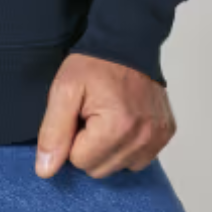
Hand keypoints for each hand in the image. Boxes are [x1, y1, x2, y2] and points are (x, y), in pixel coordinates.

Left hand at [34, 52, 175, 179]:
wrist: (127, 41)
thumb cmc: (94, 64)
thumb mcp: (64, 90)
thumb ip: (53, 132)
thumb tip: (45, 171)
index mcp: (116, 127)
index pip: (79, 162)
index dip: (72, 138)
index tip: (79, 114)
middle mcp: (142, 137)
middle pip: (100, 169)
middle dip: (90, 146)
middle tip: (92, 114)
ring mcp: (157, 137)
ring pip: (119, 167)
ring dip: (109, 147)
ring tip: (107, 116)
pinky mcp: (165, 134)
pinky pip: (139, 159)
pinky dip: (127, 145)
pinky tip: (123, 121)